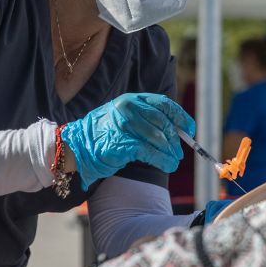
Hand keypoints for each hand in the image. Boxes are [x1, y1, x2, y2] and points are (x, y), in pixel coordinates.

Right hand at [60, 93, 194, 189]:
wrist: (75, 147)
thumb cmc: (102, 135)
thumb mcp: (122, 119)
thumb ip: (144, 120)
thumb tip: (174, 131)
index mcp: (130, 100)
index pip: (163, 104)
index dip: (180, 116)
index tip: (190, 129)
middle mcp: (128, 109)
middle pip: (163, 122)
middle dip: (175, 139)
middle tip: (179, 151)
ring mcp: (125, 125)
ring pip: (159, 138)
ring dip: (170, 152)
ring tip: (174, 161)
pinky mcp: (123, 144)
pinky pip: (150, 152)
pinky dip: (162, 160)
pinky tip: (167, 166)